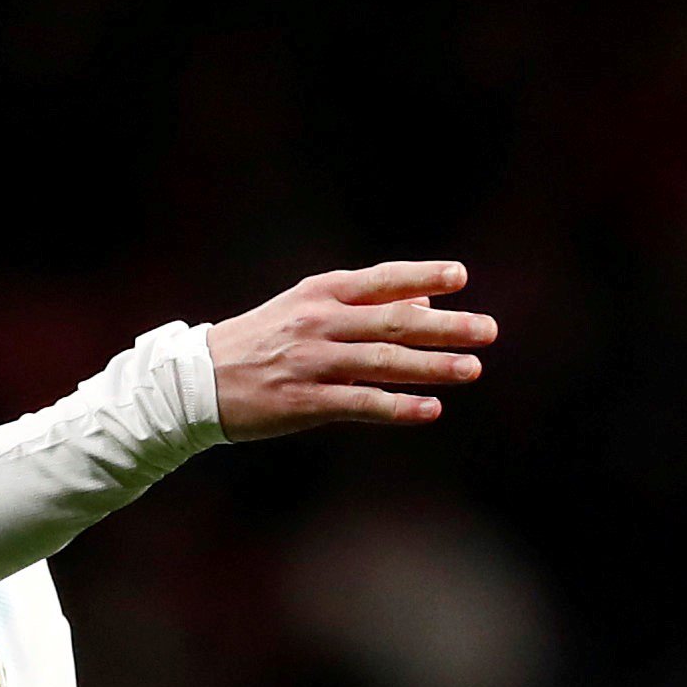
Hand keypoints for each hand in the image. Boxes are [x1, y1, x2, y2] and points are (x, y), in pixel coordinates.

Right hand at [205, 260, 497, 440]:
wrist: (198, 382)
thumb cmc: (260, 342)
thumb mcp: (304, 310)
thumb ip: (363, 305)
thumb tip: (424, 303)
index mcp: (318, 295)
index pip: (381, 280)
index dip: (422, 276)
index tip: (461, 277)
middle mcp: (317, 323)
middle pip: (392, 321)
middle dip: (446, 326)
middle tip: (488, 330)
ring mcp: (311, 362)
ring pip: (382, 362)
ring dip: (432, 366)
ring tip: (472, 370)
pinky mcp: (304, 401)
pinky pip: (360, 403)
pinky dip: (398, 407)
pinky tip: (430, 410)